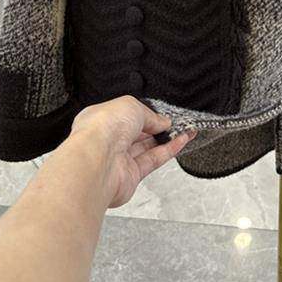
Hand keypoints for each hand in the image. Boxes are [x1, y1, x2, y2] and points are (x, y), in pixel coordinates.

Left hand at [69, 96, 195, 207]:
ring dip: (166, 139)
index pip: (125, 115)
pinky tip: (181, 141)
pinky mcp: (130, 176)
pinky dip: (169, 151)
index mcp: (100, 119)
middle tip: (175, 122)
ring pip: (147, 148)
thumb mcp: (131, 105)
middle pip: (137, 133)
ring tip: (184, 130)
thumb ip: (150, 113)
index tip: (161, 113)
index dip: (144, 114)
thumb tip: (162, 121)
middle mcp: (108, 141)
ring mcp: (118, 159)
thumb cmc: (102, 129)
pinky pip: (153, 160)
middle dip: (157, 127)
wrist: (97, 161)